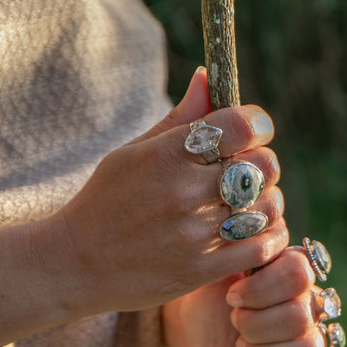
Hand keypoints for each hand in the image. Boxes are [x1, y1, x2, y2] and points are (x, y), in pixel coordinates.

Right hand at [38, 68, 286, 314]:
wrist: (74, 265)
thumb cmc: (106, 200)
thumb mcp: (133, 151)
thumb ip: (180, 118)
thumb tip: (208, 77)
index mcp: (167, 155)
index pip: (240, 126)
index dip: (258, 123)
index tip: (255, 130)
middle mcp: (185, 192)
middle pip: (262, 165)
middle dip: (263, 162)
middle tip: (249, 170)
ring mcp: (195, 234)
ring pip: (268, 206)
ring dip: (269, 200)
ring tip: (251, 202)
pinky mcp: (203, 269)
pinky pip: (262, 247)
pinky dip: (271, 235)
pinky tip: (259, 229)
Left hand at [162, 246, 327, 346]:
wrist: (198, 325)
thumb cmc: (210, 291)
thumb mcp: (216, 265)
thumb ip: (237, 247)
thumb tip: (245, 227)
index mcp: (294, 269)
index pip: (300, 273)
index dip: (262, 288)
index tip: (231, 294)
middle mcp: (309, 302)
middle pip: (300, 316)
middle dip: (254, 323)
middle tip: (233, 319)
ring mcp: (309, 337)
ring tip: (240, 345)